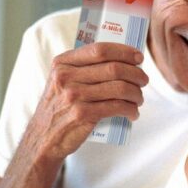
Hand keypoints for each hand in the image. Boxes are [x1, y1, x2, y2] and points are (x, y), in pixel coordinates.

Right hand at [23, 42, 148, 163]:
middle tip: (144, 80)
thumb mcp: (61, 81)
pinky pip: (117, 107)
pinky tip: (133, 113)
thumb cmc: (60, 107)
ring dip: (136, 93)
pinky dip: (130, 109)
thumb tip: (122, 60)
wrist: (43, 138)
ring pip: (119, 88)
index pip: (100, 50)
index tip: (139, 57)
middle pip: (114, 68)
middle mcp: (66, 77)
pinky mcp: (82, 114)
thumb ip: (82, 68)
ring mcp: (74, 96)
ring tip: (139, 98)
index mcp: (63, 63)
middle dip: (136, 74)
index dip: (124, 52)